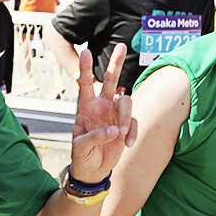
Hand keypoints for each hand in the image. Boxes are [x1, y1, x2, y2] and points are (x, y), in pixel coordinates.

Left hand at [70, 44, 135, 183]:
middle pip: (111, 81)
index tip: (86, 52)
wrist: (93, 170)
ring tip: (121, 135)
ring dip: (126, 118)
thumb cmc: (81, 156)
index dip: (87, 69)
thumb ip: (94, 137)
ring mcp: (115, 114)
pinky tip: (127, 144)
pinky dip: (132, 132)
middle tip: (122, 46)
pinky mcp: (126, 125)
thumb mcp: (80, 148)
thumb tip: (113, 130)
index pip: (85, 85)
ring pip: (127, 102)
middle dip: (116, 64)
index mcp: (86, 108)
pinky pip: (134, 121)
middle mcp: (101, 107)